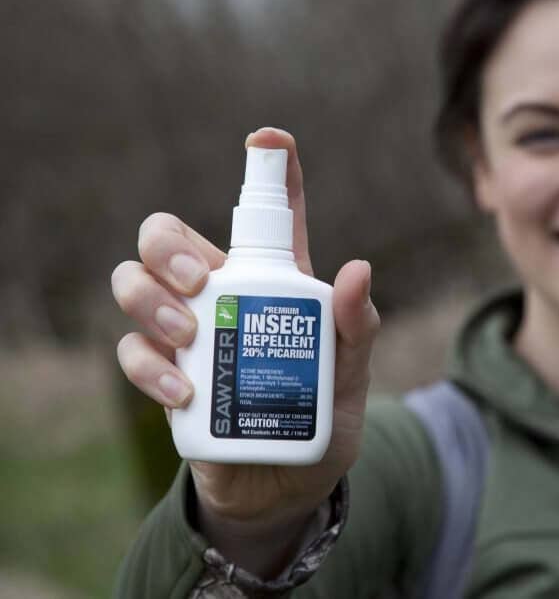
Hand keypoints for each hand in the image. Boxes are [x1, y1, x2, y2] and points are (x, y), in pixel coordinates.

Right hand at [111, 127, 379, 572]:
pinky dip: (150, 365)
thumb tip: (359, 269)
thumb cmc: (321, 417)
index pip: (269, 216)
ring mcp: (186, 333)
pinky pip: (133, 350)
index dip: (270, 170)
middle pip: (166, 236)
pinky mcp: (164, 374)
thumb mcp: (351, 374)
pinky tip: (183, 390)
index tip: (268, 138)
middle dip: (168, 244)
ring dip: (150, 298)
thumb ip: (357, 327)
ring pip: (134, 281)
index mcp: (272, 282)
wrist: (283, 485)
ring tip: (188, 331)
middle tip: (199, 279)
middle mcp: (220, 295)